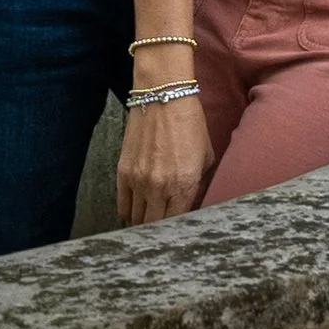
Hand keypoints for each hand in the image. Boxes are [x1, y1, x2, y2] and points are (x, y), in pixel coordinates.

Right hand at [116, 94, 215, 225]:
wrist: (162, 98)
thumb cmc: (189, 124)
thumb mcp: (206, 156)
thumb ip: (200, 184)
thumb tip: (193, 204)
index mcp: (184, 184)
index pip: (178, 222)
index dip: (178, 229)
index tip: (179, 230)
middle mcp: (160, 187)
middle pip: (154, 226)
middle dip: (159, 230)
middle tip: (163, 230)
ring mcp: (138, 181)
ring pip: (136, 219)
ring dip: (143, 223)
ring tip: (149, 223)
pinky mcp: (122, 172)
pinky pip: (122, 205)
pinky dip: (128, 213)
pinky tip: (135, 214)